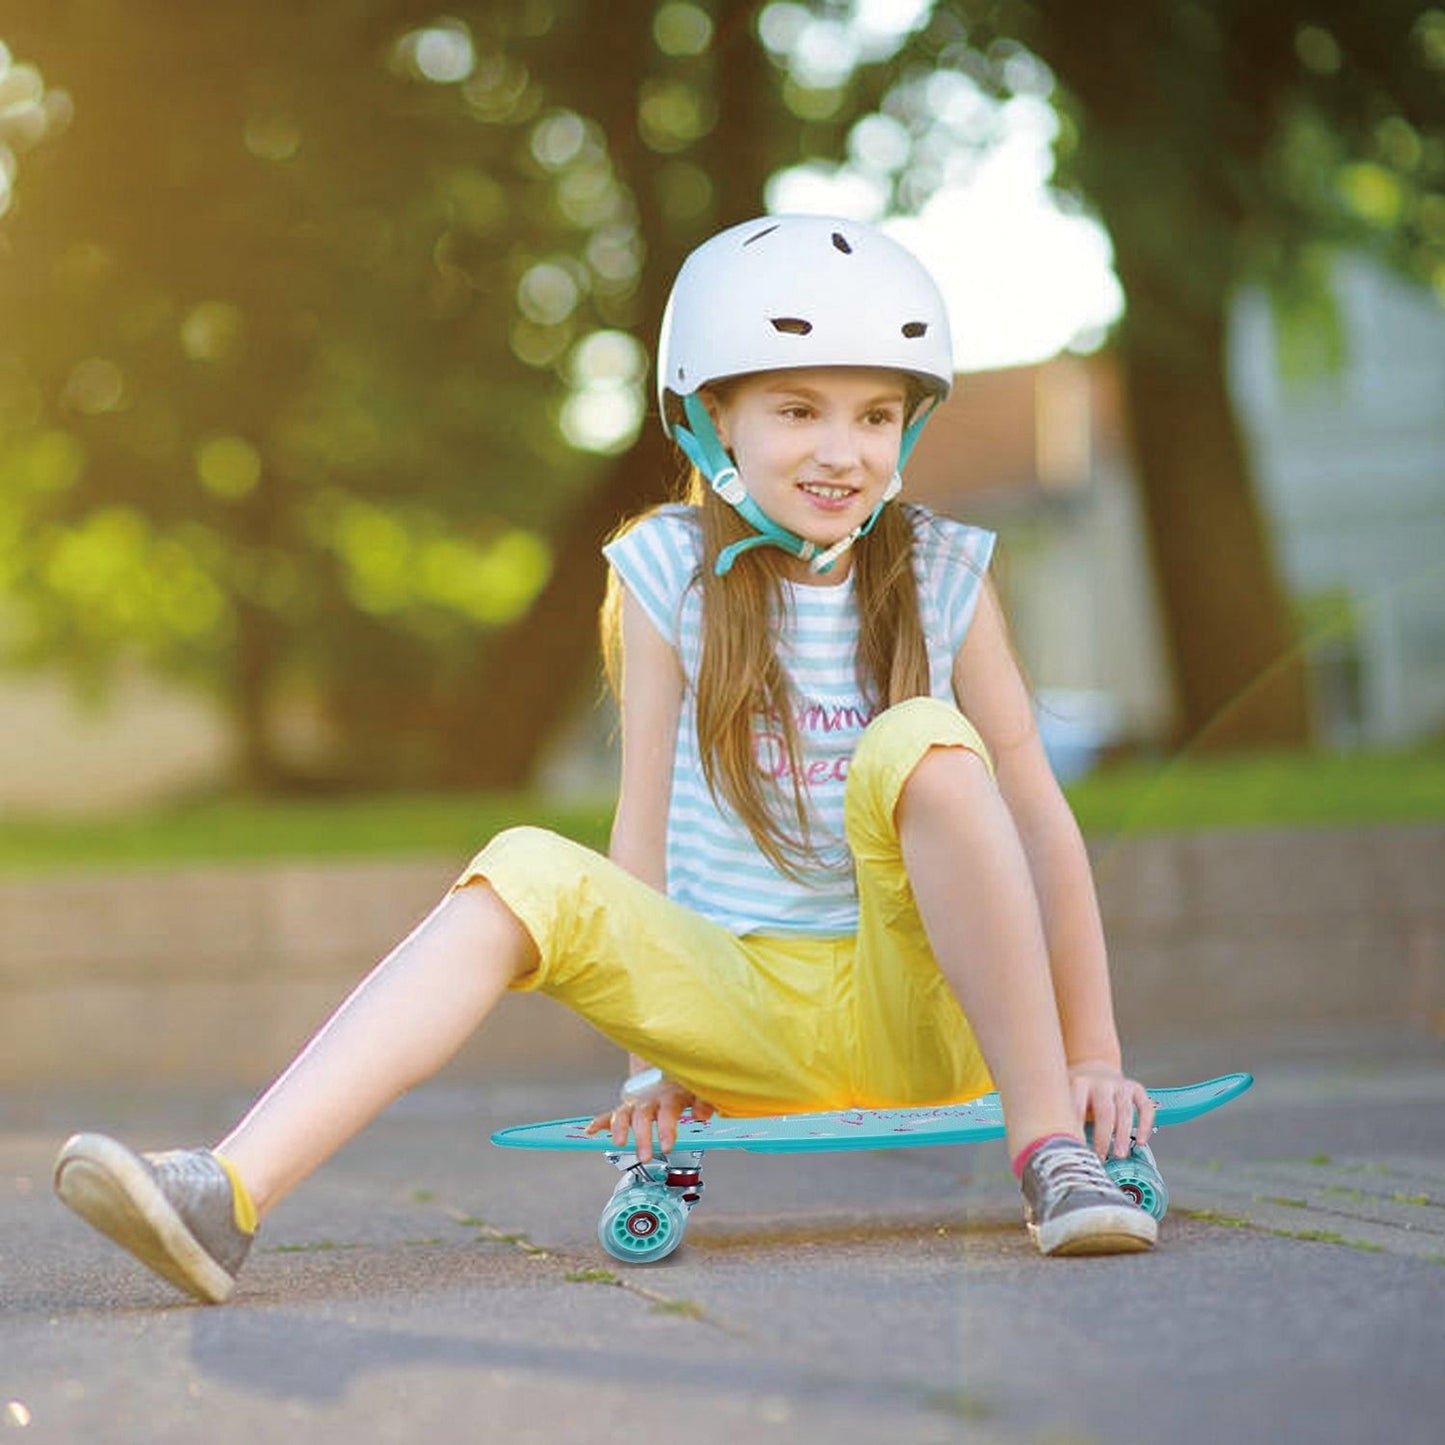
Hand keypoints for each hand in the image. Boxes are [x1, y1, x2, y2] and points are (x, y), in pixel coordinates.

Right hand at [583, 1075, 714, 1163]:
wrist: (665, 1065)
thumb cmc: (682, 1083)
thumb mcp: (698, 1090)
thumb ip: (704, 1102)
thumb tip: (702, 1113)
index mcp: (669, 1097)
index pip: (667, 1113)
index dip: (666, 1129)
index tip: (666, 1146)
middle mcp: (650, 1100)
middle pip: (643, 1117)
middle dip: (642, 1137)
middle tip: (645, 1155)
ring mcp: (636, 1102)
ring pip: (624, 1114)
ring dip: (619, 1129)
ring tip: (619, 1143)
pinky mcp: (626, 1106)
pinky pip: (610, 1114)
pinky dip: (600, 1122)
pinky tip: (590, 1131)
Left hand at [1069, 1061, 1155, 1159]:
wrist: (1094, 1067)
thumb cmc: (1079, 1089)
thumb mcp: (1066, 1096)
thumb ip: (1065, 1115)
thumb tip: (1061, 1145)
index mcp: (1079, 1083)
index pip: (1077, 1107)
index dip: (1077, 1129)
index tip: (1076, 1149)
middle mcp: (1101, 1082)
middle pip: (1104, 1110)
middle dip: (1103, 1136)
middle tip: (1101, 1156)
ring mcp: (1120, 1085)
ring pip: (1125, 1110)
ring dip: (1123, 1135)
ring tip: (1119, 1154)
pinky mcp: (1136, 1088)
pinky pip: (1145, 1107)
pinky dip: (1145, 1125)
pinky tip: (1140, 1141)